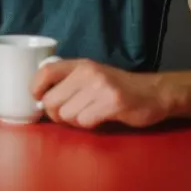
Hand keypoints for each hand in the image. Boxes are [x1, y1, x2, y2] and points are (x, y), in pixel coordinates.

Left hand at [31, 59, 169, 128]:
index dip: (35, 87)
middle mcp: (89, 73)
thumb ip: (69, 82)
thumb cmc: (117, 87)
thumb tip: (40, 99)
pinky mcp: (113, 104)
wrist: (154, 92)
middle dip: (55, 113)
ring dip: (74, 121)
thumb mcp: (92, 75)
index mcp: (80, 64)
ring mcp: (101, 88)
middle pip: (52, 100)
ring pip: (67, 114)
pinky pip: (85, 121)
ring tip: (87, 115)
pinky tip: (99, 118)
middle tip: (66, 115)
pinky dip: (88, 125)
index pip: (45, 71)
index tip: (38, 98)